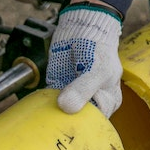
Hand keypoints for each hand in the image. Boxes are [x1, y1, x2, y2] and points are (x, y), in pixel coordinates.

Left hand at [46, 3, 122, 117]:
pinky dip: (45, 104)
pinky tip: (41, 105)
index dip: (84, 124)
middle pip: (78, 121)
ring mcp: (72, 95)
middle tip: (57, 121)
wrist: (81, 26)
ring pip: (62, 113)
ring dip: (54, 115)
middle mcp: (91, 101)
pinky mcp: (56, 88)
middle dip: (67, 123)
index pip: (96, 122)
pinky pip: (49, 101)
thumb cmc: (98, 47)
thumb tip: (66, 107)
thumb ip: (83, 89)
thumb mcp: (97, 69)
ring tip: (48, 114)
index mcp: (108, 101)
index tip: (72, 122)